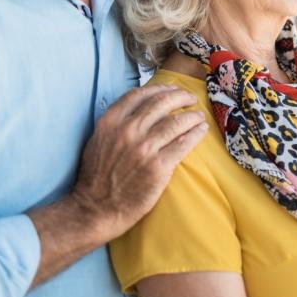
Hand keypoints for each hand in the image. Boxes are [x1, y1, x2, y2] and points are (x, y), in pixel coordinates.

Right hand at [70, 85, 208, 238]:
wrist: (95, 209)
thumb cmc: (95, 177)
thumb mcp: (98, 141)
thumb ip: (115, 124)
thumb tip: (137, 111)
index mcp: (110, 122)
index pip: (141, 94)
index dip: (161, 88)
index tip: (172, 89)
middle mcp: (127, 131)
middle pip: (162, 102)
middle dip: (181, 97)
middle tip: (190, 98)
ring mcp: (144, 148)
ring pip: (176, 122)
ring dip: (192, 116)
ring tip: (199, 116)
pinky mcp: (158, 167)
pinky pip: (183, 143)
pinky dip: (196, 134)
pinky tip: (201, 130)